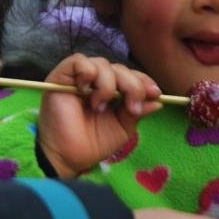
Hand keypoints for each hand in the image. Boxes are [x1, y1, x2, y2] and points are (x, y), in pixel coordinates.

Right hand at [38, 55, 161, 177]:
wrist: (69, 157)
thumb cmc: (93, 144)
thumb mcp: (122, 128)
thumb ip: (137, 112)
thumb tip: (157, 100)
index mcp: (111, 91)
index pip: (130, 75)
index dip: (143, 81)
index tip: (156, 93)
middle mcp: (95, 81)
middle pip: (119, 68)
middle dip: (132, 85)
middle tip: (131, 107)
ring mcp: (78, 78)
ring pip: (102, 64)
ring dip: (108, 85)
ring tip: (100, 106)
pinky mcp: (61, 76)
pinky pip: (78, 61)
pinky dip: (87, 72)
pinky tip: (86, 91)